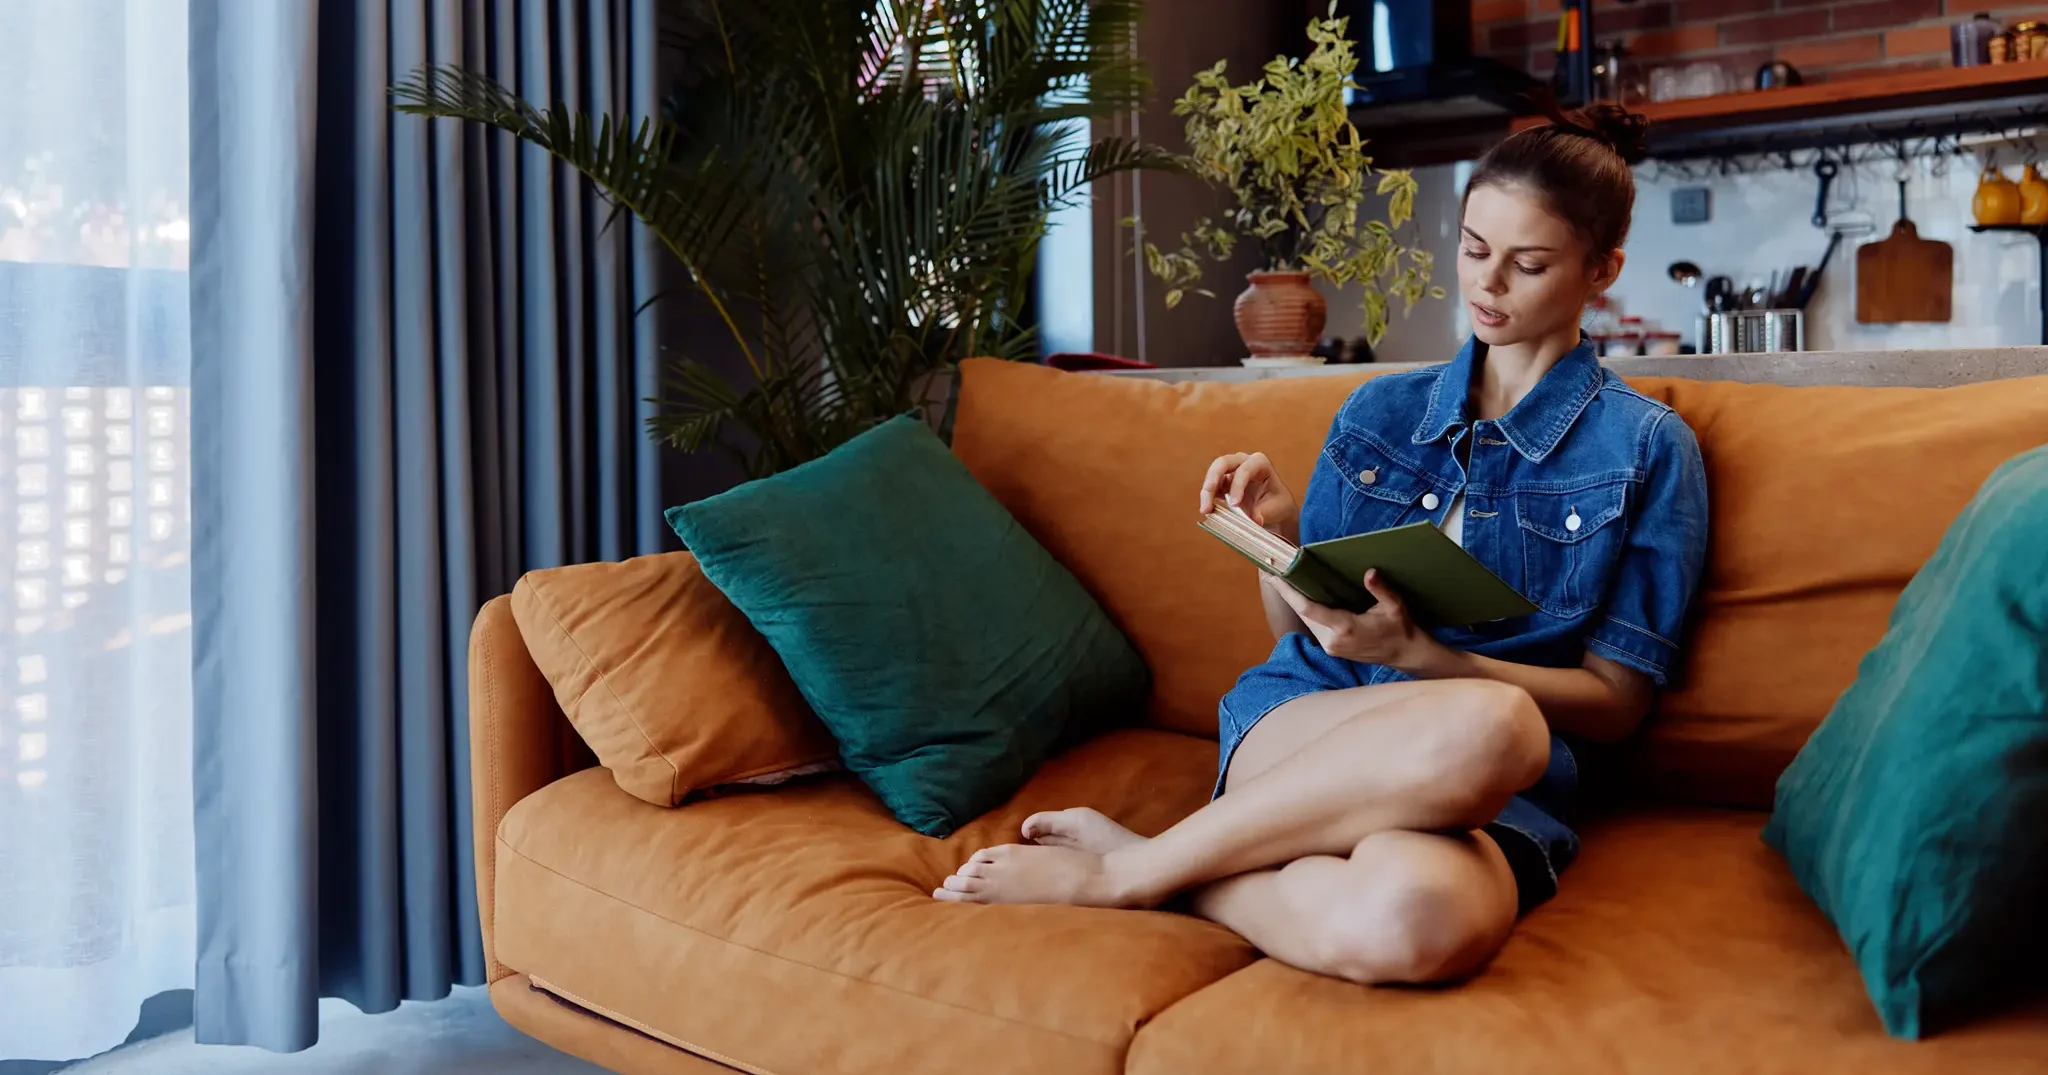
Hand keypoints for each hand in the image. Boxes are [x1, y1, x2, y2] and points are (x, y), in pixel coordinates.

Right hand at [1200, 452, 1297, 542]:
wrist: (1274, 509)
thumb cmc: (1278, 504)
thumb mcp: (1276, 509)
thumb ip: (1263, 512)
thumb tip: (1255, 520)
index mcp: (1260, 463)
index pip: (1245, 469)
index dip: (1237, 486)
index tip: (1234, 504)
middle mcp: (1244, 462)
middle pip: (1223, 463)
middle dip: (1213, 480)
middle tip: (1208, 499)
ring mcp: (1232, 471)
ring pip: (1213, 475)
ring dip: (1207, 492)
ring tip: (1205, 510)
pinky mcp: (1224, 483)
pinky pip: (1212, 487)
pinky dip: (1208, 497)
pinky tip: (1208, 509)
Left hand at [1262, 569, 1443, 670]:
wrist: (1405, 654)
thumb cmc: (1401, 628)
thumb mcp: (1395, 606)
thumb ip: (1381, 590)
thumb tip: (1370, 573)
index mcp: (1345, 628)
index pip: (1309, 608)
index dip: (1290, 592)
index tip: (1275, 577)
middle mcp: (1333, 640)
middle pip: (1302, 613)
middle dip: (1288, 592)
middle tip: (1274, 569)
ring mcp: (1331, 647)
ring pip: (1307, 620)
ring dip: (1297, 601)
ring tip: (1285, 578)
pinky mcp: (1333, 649)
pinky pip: (1315, 626)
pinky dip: (1308, 610)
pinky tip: (1304, 595)